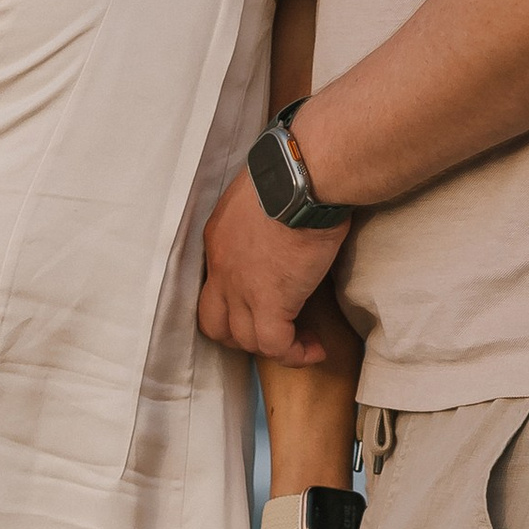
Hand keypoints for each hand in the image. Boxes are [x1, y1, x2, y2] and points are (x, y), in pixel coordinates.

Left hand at [198, 167, 344, 359]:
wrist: (302, 178)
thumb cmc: (292, 174)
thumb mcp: (263, 193)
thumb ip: (262, 214)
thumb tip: (283, 220)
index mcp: (219, 239)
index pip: (215, 286)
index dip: (236, 303)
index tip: (263, 303)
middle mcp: (222, 268)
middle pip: (214, 322)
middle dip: (241, 336)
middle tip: (272, 333)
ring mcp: (242, 288)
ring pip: (244, 339)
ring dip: (273, 347)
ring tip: (302, 343)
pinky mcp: (270, 301)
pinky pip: (274, 345)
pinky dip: (293, 355)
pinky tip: (314, 349)